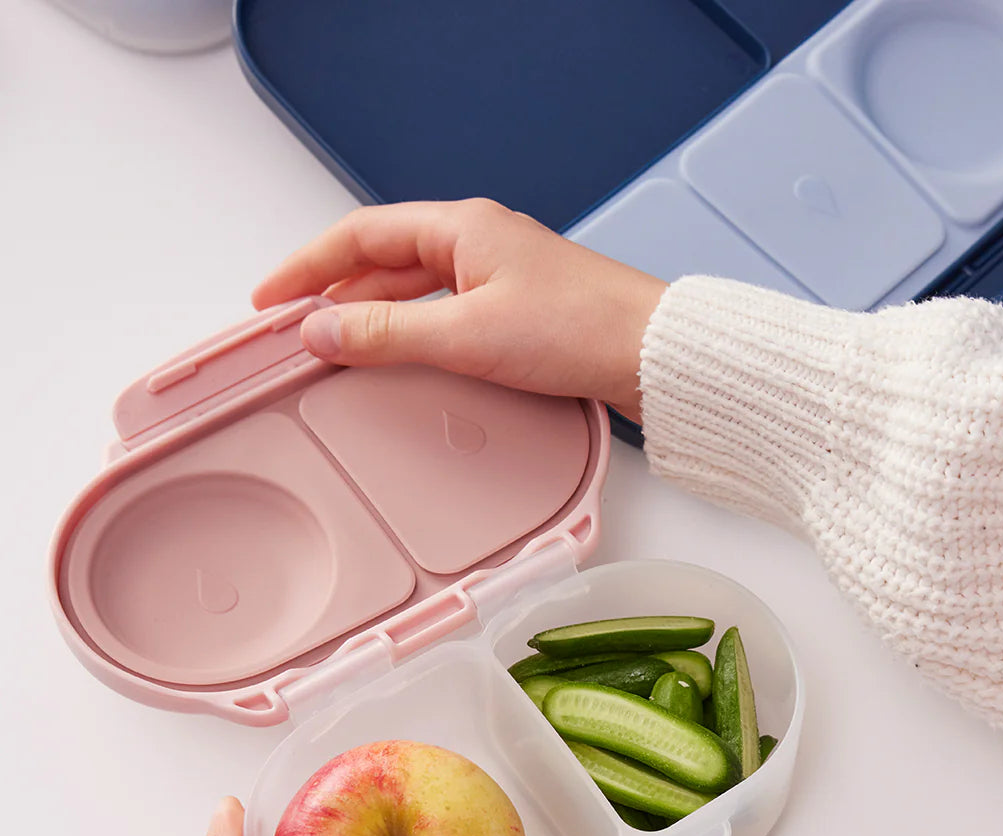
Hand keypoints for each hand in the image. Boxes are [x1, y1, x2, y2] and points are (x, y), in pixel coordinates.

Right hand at [251, 199, 666, 423]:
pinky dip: (412, 333)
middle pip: (385, 261)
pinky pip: (445, 315)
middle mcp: (479, 244)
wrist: (650, 355)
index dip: (309, 266)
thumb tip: (324, 330)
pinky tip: (404, 359)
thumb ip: (390, 332)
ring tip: (337, 348)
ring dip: (374, 316)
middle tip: (296, 330)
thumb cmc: (580, 329)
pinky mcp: (518, 313)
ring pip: (416, 290)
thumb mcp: (468, 334)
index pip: (361, 235)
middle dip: (336, 293)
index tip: (271, 299)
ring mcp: (500, 278)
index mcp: (462, 229)